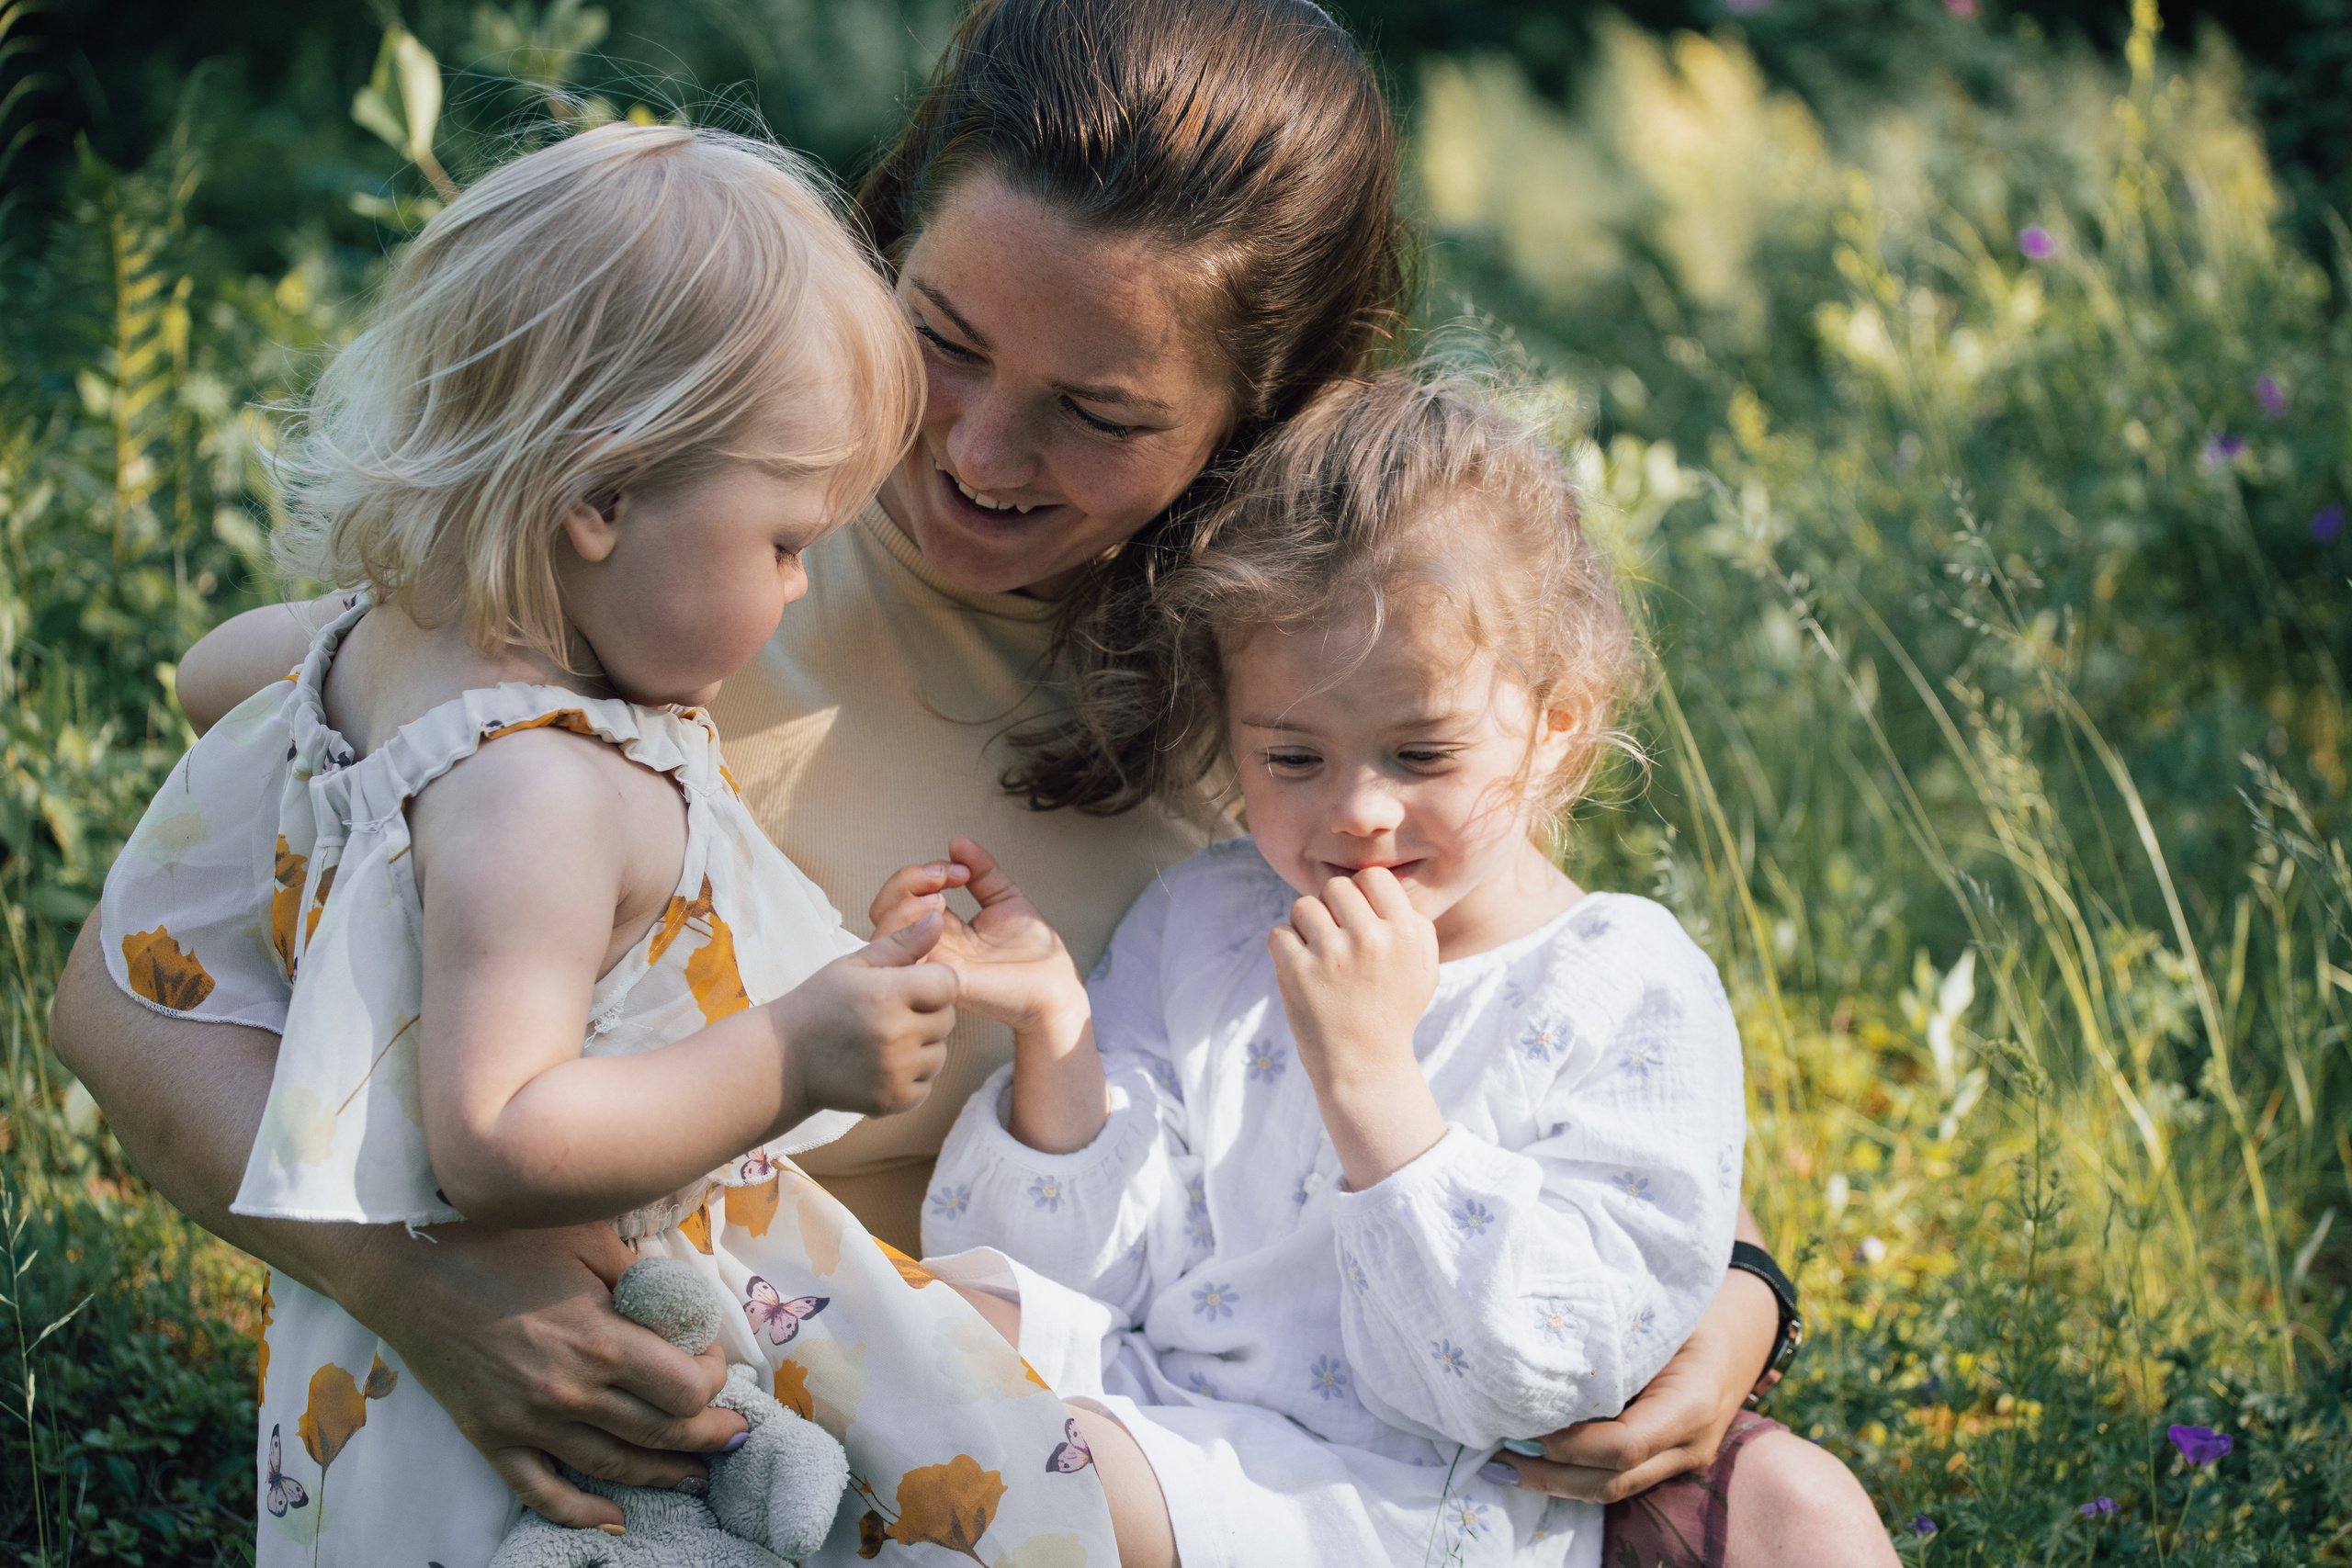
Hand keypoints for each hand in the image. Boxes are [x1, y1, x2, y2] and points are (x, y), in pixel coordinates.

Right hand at [340, 1220, 747, 1529]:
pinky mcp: (490, 1438)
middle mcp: (569, 1391)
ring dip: (663, 1474)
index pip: (685, 1387)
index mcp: (599, 1339)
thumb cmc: (499, 1238)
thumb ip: (638, 1277)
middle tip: (734, 1435)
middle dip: (708, 1435)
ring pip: (613, 1466)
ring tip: (697, 1476)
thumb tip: (679, 1308)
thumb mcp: (585, 1237)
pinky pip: (541, 1491)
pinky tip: (613, 1518)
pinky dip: (580, 1511)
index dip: (712, 1378)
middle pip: (661, 1432)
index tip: (711, 1361)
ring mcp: (526, 1422)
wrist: (406, 1265)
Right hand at [772, 913, 957, 1117]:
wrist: (783, 1061)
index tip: (910, 986)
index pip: (948, 983)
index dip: (933, 982)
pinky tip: (881, 1065)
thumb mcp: (855, 965)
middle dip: (926, 1013)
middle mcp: (896, 1034)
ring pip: (939, 1053)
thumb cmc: (820, 1003)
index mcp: (887, 994)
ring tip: (883, 1040)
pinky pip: (927, 1083)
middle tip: (890, 1014)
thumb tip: (938, 917)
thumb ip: (902, 943)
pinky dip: (911, 1076)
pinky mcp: (894, 1100)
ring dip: (921, 1046)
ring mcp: (896, 1071)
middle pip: (947, 1018)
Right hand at [870, 836, 1085, 1040]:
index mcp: (942, 928)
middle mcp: (931, 945)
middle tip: (942, 876)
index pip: (905, 896)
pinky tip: (938, 918)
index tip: (960, 870)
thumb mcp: (1005, 898)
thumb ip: (981, 871)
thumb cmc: (1033, 952)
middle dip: (907, 880)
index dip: (923, 873)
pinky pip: (906, 956)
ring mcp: (933, 963)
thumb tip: (957, 842)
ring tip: (939, 897)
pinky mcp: (941, 978)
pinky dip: (910, 929)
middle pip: (883, 909)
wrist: (1055, 988)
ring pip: (884, 931)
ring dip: (903, 903)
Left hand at [1268, 868, 1439, 1092]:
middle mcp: (1369, 938)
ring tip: (1319, 956)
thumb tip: (1387, 889)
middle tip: (1336, 940)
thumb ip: (1417, 926)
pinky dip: (1285, 948)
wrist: (1364, 1067)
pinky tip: (1301, 969)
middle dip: (1332, 909)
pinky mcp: (1296, 971)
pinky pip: (1279, 933)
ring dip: (1307, 928)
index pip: (1373, 876)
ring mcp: (1330, 954)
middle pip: (1335, 887)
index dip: (1361, 892)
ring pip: (1303, 906)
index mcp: (1404, 933)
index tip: (1356, 916)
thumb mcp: (1425, 971)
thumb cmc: (1394, 1013)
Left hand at [1487, 1265, 1777, 1503]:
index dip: (1570, 1443)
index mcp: (1693, 1403)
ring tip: (1501, 1466)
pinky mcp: (1670, 1461)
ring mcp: (1685, 1458)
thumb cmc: (1695, 1308)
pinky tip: (1534, 1462)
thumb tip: (1539, 1351)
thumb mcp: (1660, 1316)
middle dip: (1549, 1475)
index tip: (1521, 1426)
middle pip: (1613, 1480)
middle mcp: (1692, 1443)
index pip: (1624, 1445)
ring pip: (1614, 1489)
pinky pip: (1620, 1478)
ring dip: (1555, 1482)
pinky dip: (1575, 1474)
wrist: (1746, 1328)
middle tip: (1492, 1457)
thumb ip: (1614, 1341)